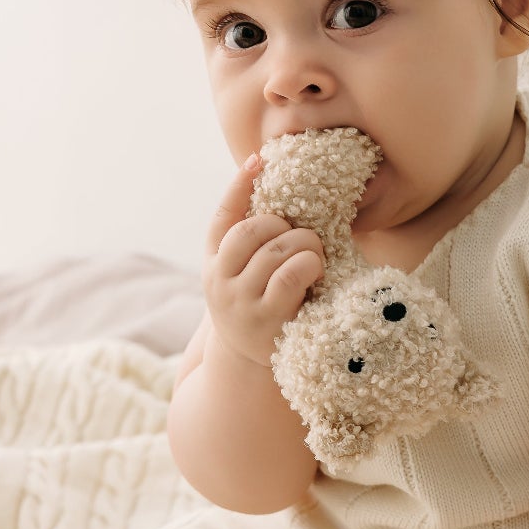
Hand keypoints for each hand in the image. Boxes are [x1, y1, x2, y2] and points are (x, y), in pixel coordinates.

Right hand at [202, 154, 326, 368]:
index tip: (258, 160)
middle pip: (253, 230)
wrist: (251, 368)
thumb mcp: (245, 276)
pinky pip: (291, 274)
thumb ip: (254, 244)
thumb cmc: (259, 308)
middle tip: (303, 238)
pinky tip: (315, 273)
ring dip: (305, 246)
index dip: (238, 186)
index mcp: (213, 262)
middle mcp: (219, 280)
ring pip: (277, 249)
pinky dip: (309, 265)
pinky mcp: (266, 319)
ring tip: (314, 257)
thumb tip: (273, 186)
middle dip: (285, 226)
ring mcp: (240, 301)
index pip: (222, 217)